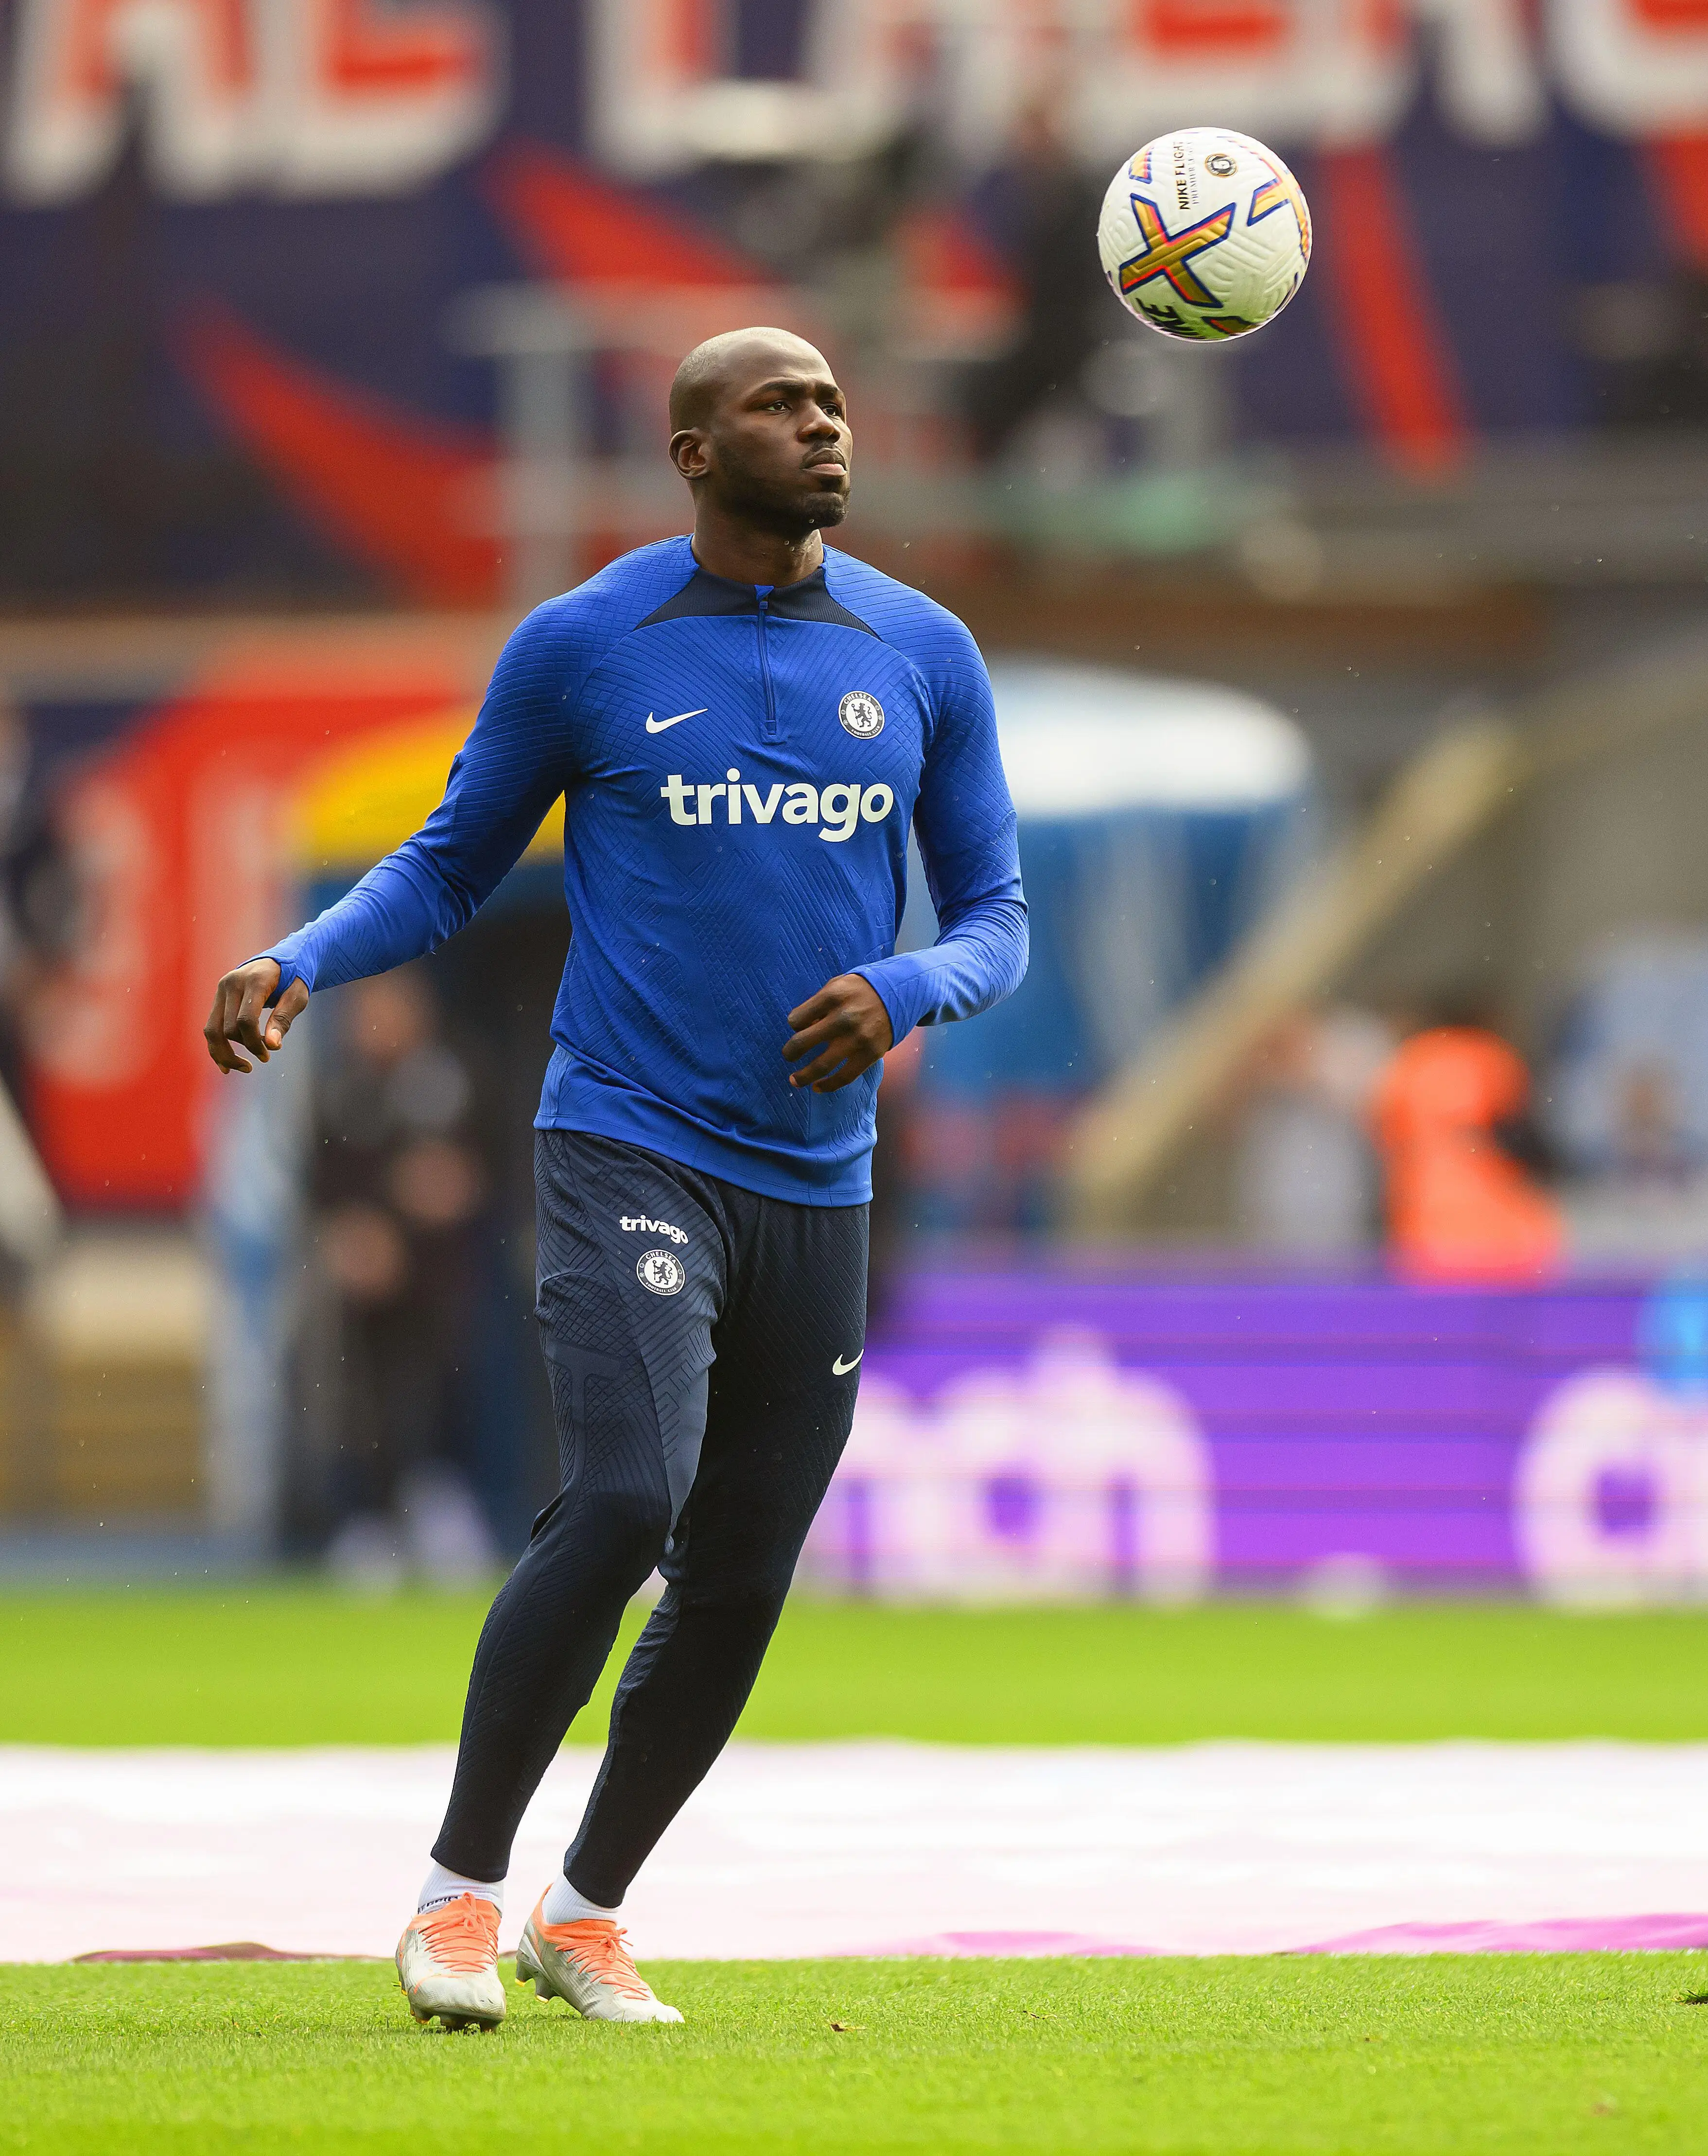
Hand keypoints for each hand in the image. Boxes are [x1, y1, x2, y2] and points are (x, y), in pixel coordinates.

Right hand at [204, 959, 308, 1074]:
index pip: (246, 1020)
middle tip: (265, 1058)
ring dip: (225, 1054)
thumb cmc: (292, 980)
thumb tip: (272, 1045)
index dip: (254, 1043)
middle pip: (228, 1028)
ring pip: (212, 1030)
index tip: (268, 1055)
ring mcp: (221, 990)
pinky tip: (226, 1065)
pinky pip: (211, 1027)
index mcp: (254, 981)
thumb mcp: (297, 997)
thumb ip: (284, 1019)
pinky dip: (216, 1047)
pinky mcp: (218, 998)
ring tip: (245, 1068)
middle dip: (245, 1047)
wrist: (279, 961)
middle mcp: (231, 983)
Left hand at [784, 973, 893, 1093]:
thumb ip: (819, 1004)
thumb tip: (803, 1028)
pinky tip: (817, 1087)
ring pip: (821, 1065)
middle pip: (802, 1042)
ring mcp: (857, 1039)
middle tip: (788, 1056)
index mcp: (831, 997)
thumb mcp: (838, 985)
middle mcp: (842, 1018)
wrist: (900, 994)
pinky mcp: (870, 1054)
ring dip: (803, 1076)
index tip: (799, 1027)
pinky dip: (828, 1085)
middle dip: (790, 1052)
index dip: (794, 1024)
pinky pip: (845, 1076)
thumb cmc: (862, 990)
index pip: (796, 1019)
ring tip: (794, 1080)